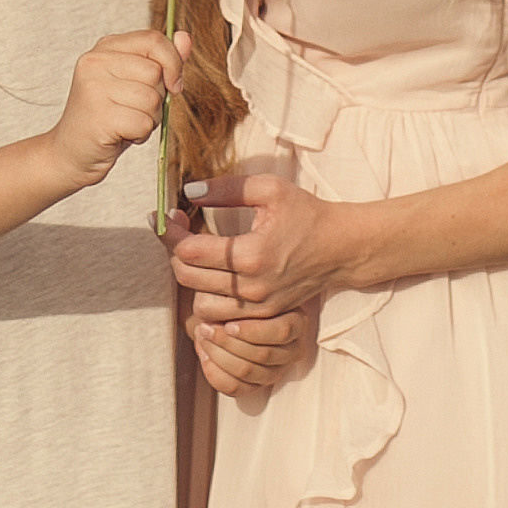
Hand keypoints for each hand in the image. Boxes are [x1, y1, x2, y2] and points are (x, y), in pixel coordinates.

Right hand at [49, 29, 187, 190]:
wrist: (71, 152)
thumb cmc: (107, 117)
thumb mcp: (135, 83)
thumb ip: (162, 60)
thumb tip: (185, 38)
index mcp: (106, 48)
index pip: (153, 40)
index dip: (173, 63)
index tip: (173, 84)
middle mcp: (96, 62)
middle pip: (156, 72)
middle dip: (156, 98)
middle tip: (132, 109)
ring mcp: (94, 88)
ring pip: (152, 99)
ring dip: (149, 118)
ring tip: (125, 123)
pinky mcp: (99, 116)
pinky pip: (144, 123)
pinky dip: (140, 135)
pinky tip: (120, 134)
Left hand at [168, 171, 358, 323]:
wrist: (343, 248)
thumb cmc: (308, 214)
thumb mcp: (271, 190)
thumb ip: (227, 188)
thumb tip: (189, 190)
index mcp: (250, 254)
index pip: (189, 251)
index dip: (169, 232)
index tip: (164, 217)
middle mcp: (251, 286)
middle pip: (188, 279)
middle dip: (174, 254)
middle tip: (178, 232)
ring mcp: (259, 307)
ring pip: (200, 306)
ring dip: (191, 283)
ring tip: (196, 258)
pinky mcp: (265, 316)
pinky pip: (222, 318)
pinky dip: (210, 301)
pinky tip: (212, 278)